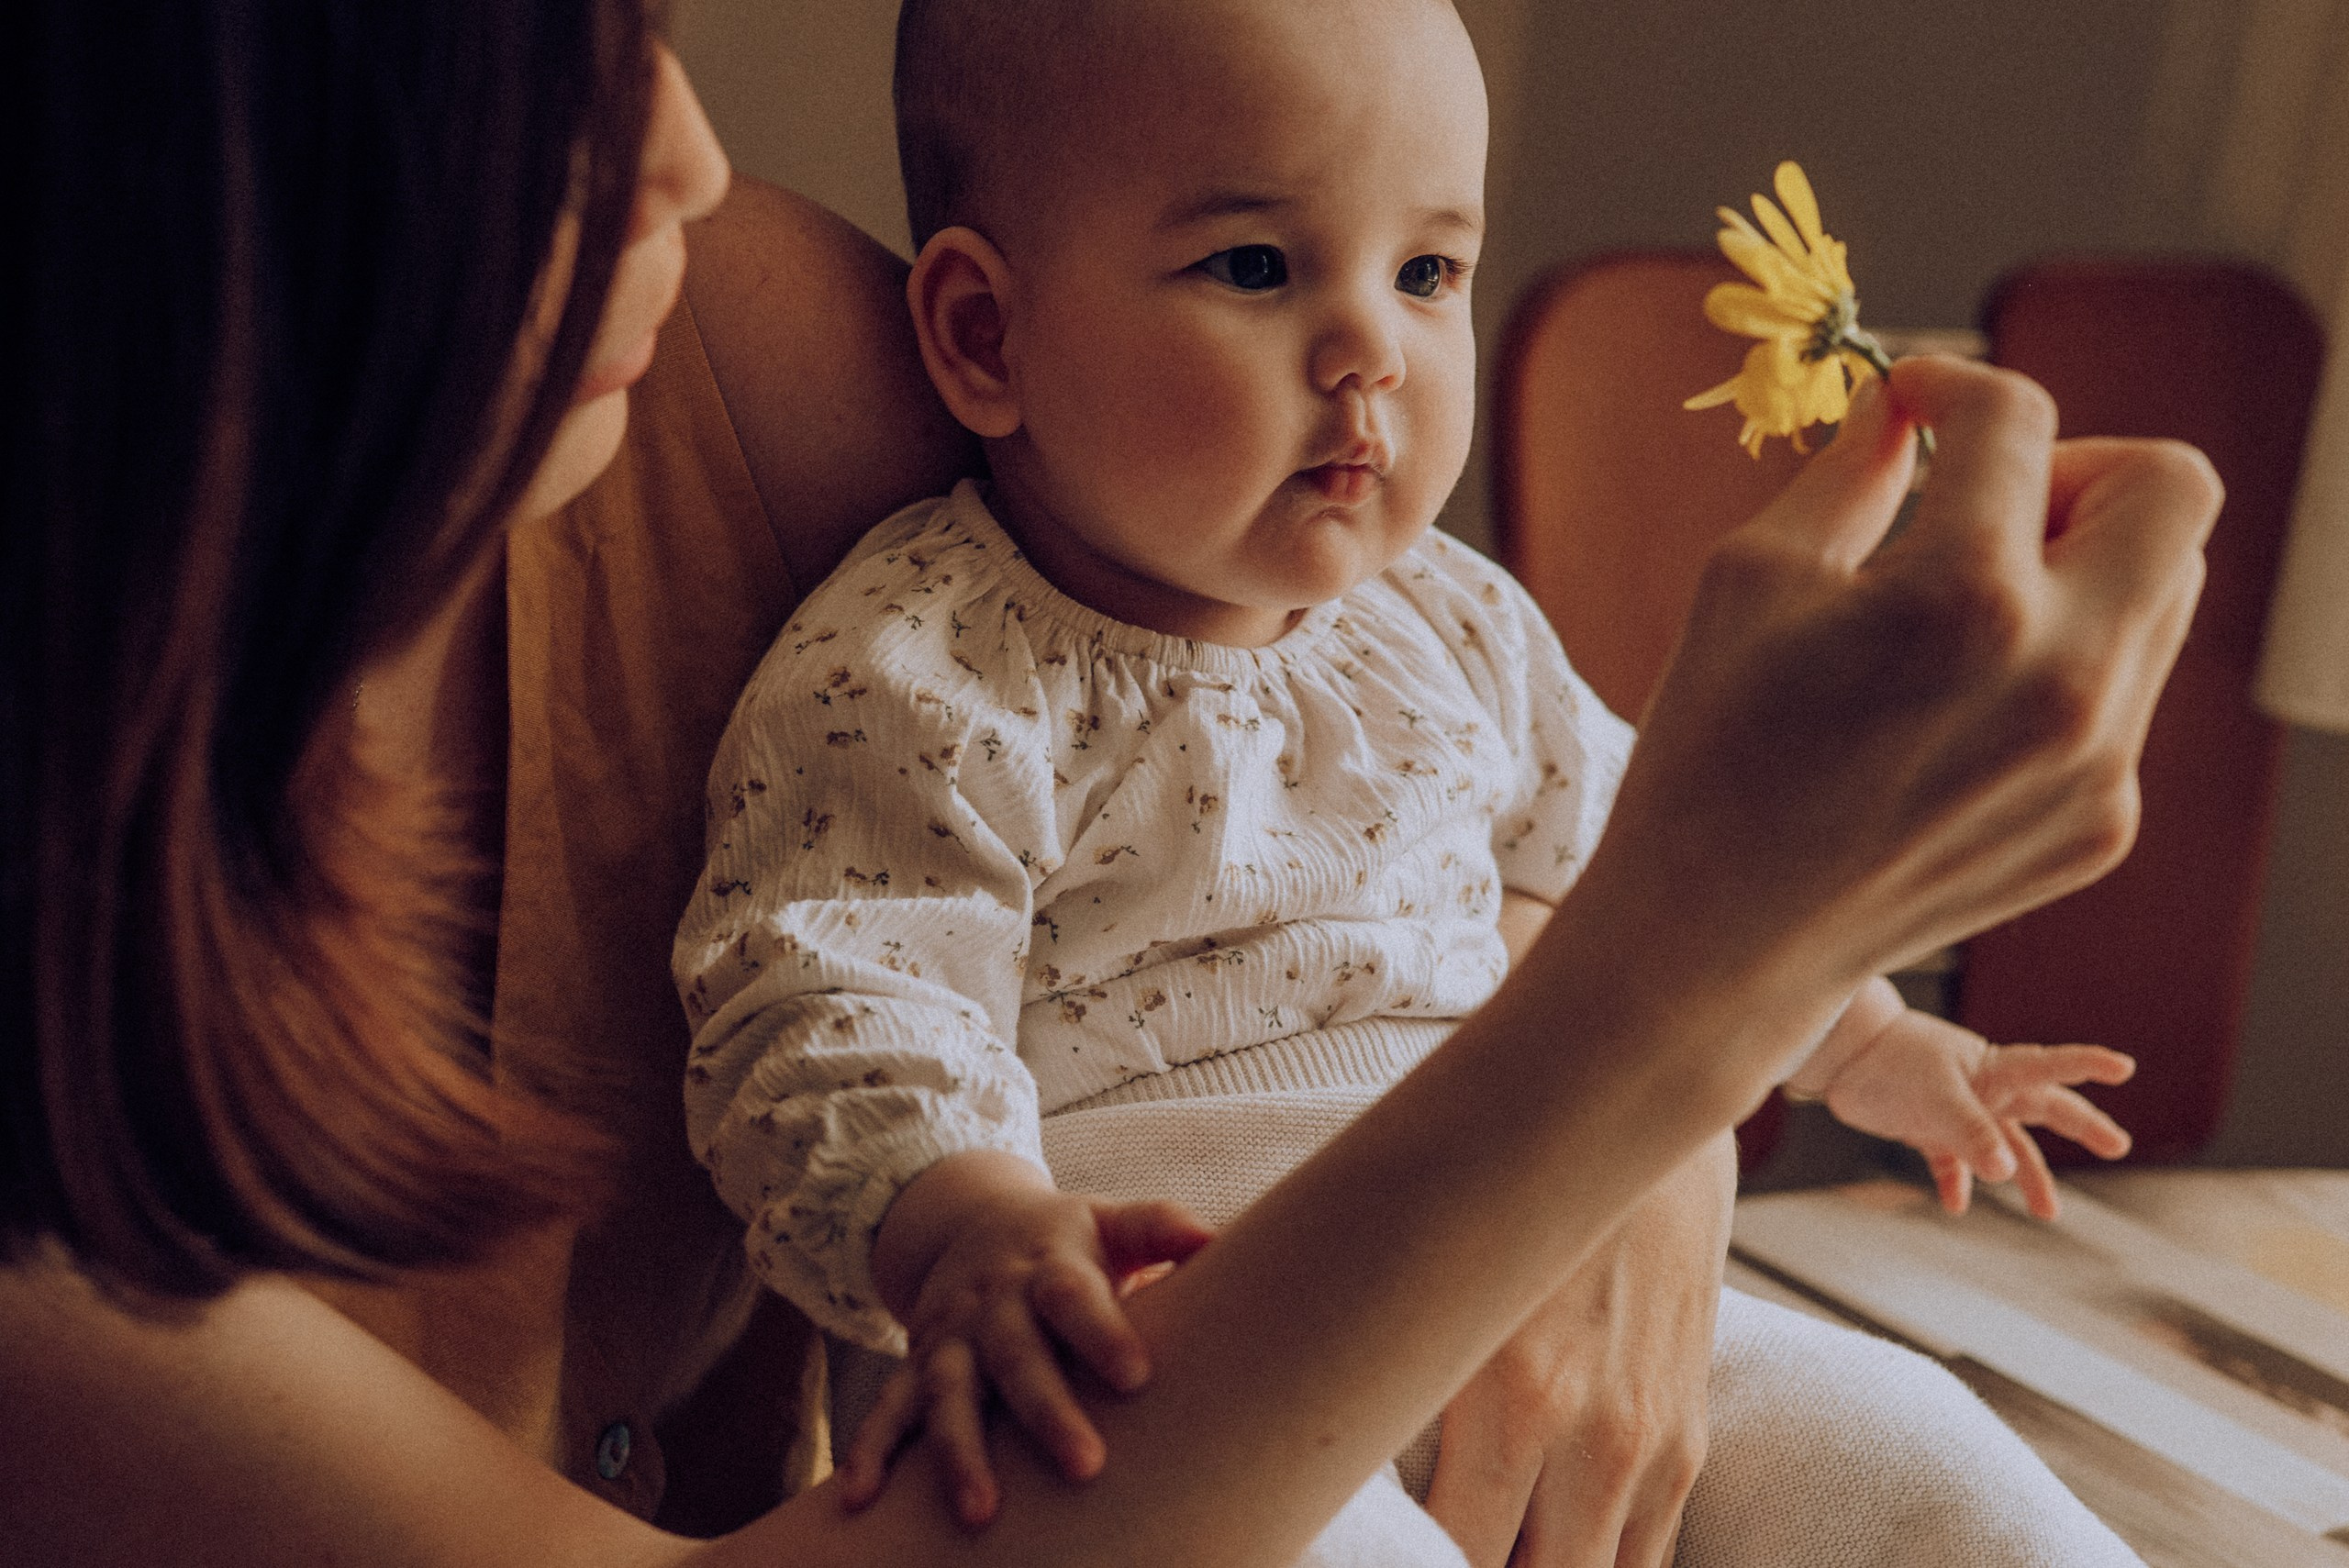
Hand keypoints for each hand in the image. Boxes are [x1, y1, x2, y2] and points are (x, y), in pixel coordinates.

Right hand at [844, 1151, 1211, 1525]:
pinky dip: (869, 1452)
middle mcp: (994, 1305)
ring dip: (960, 1453)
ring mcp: (950, 1339)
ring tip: (981, 1514)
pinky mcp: (915, 1368)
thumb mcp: (1111, 1222)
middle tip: (1086, 1466)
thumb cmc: (1068, 1241)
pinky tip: (859, 1501)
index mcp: (1050, 1267)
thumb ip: (1161, 1229)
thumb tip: (1218, 1239)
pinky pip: (886, 1410)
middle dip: (1046, 1413)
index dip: (1102, 1334)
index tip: (1137, 1377)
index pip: (1073, 1298)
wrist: (972, 1223)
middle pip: (1018, 1358)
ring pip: (949, 1396)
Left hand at [1424, 1135, 1732, 1567]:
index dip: (1414, 1561)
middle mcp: (1597, 1438)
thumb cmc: (1516, 1189)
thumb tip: (1327, 1436)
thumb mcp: (1442, 1275)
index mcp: (1516, 1397)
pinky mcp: (1689, 1438)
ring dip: (1543, 1566)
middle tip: (1437, 1546)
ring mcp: (1655, 1445)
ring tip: (1496, 1540)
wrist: (1648, 1127)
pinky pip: (1649, 1550)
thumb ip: (1399, 1373)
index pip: (1460, 1555)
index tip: (1384, 1546)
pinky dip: (1598, 1558)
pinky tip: (1550, 1539)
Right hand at [1582, 358, 2217, 1096]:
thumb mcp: (1752, 577)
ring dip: (2072, 567)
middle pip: (2171, 488)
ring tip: (1954, 616)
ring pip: (2161, 591)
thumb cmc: (1709, 749)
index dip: (1952, 387)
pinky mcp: (2102, 825)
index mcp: (1967, 598)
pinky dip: (2053, 671)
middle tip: (1986, 502)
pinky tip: (1947, 719)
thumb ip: (1852, 469)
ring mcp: (2100, 764)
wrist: (1716, 941)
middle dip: (2076, 464)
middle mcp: (2068, 678)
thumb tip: (1907, 405)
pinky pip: (2122, 695)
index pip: (2017, 418)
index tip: (1913, 404)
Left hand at [1821, 1010, 2133, 1218]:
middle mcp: (1983, 1089)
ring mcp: (1957, 1109)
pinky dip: (1957, 1181)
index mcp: (1994, 1070)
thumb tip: (2007, 1172)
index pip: (2051, 1068)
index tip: (2124, 1067)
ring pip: (2002, 1146)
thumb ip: (1973, 1133)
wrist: (1839, 1054)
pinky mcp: (1926, 1127)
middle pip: (2042, 1110)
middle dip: (2081, 1127)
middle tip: (2118, 1145)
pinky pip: (1952, 1161)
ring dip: (2024, 1176)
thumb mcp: (1939, 1098)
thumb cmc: (1891, 1060)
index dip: (2088, 1065)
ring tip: (2048, 1212)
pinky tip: (1957, 1204)